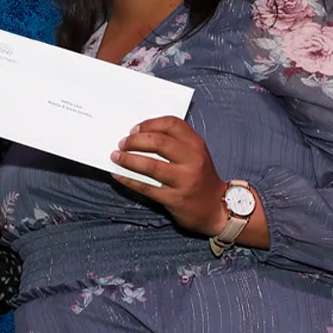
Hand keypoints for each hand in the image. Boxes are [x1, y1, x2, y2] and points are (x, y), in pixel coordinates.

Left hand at [110, 116, 227, 236]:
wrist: (216, 208)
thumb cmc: (199, 177)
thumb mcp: (195, 154)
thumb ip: (174, 142)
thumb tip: (137, 136)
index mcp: (196, 145)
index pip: (172, 124)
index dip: (149, 124)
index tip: (133, 129)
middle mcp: (193, 160)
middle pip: (159, 142)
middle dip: (134, 141)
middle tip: (121, 143)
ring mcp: (184, 180)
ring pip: (150, 166)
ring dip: (128, 159)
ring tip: (115, 156)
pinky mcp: (175, 199)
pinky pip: (146, 188)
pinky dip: (128, 180)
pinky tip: (118, 175)